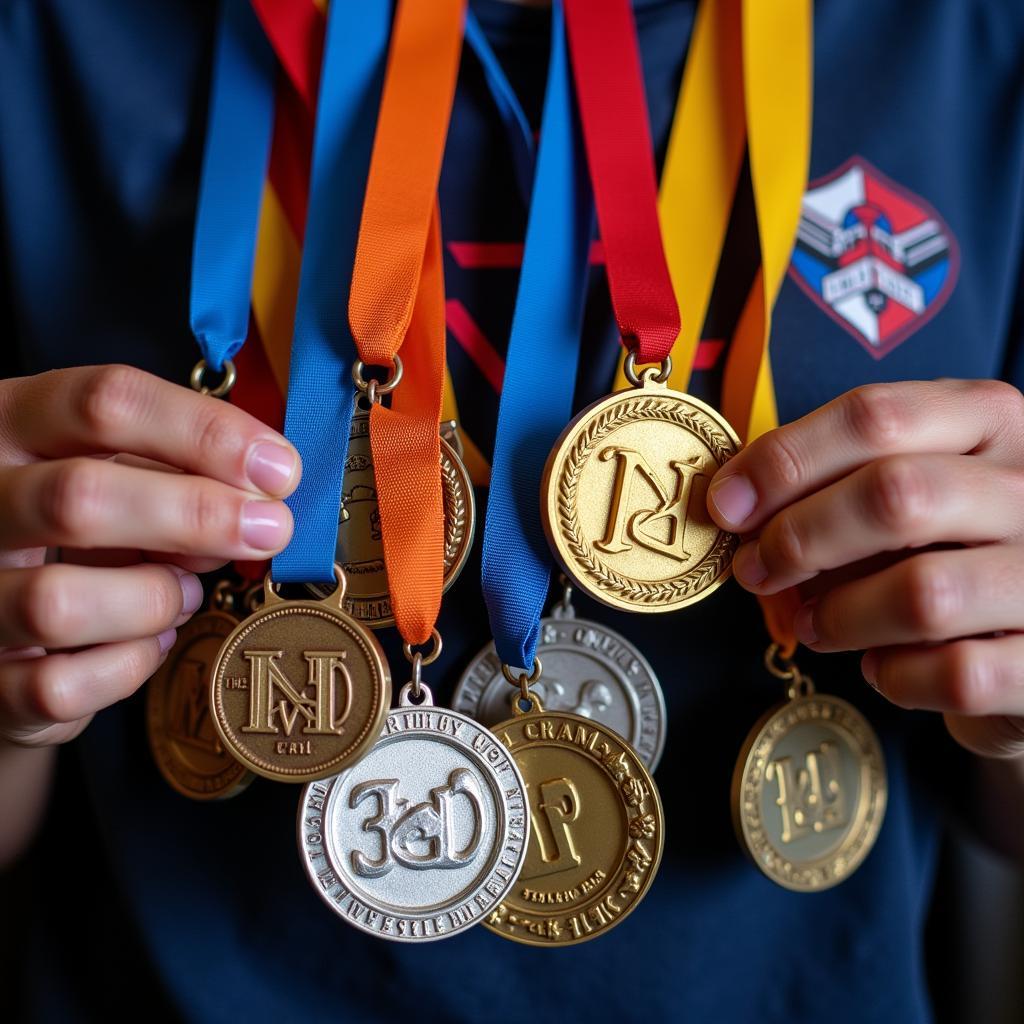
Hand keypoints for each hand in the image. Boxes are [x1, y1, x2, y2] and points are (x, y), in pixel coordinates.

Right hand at [0, 365, 298, 747]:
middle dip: (196, 514)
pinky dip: (125, 666)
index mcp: (10, 426)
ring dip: (151, 600)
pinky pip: (57, 687)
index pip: (101, 402)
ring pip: (58, 603)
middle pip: (77, 497)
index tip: (277, 467)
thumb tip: (250, 507)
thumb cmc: (73, 536)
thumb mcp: (117, 479)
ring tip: (183, 594)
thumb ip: (174, 479)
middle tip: (270, 529)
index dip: (203, 431)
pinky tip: (144, 644)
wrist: (2, 630)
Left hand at [707, 379, 1023, 758]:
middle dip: (800, 538)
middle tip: (757, 570)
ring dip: (841, 616)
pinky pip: (957, 673)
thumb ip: (832, 485)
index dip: (785, 460)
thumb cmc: (947, 550)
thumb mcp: (902, 491)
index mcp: (989, 422)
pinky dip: (897, 676)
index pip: (875, 416)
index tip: (728, 503)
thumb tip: (735, 501)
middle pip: (895, 495)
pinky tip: (882, 667)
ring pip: (924, 593)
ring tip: (814, 625)